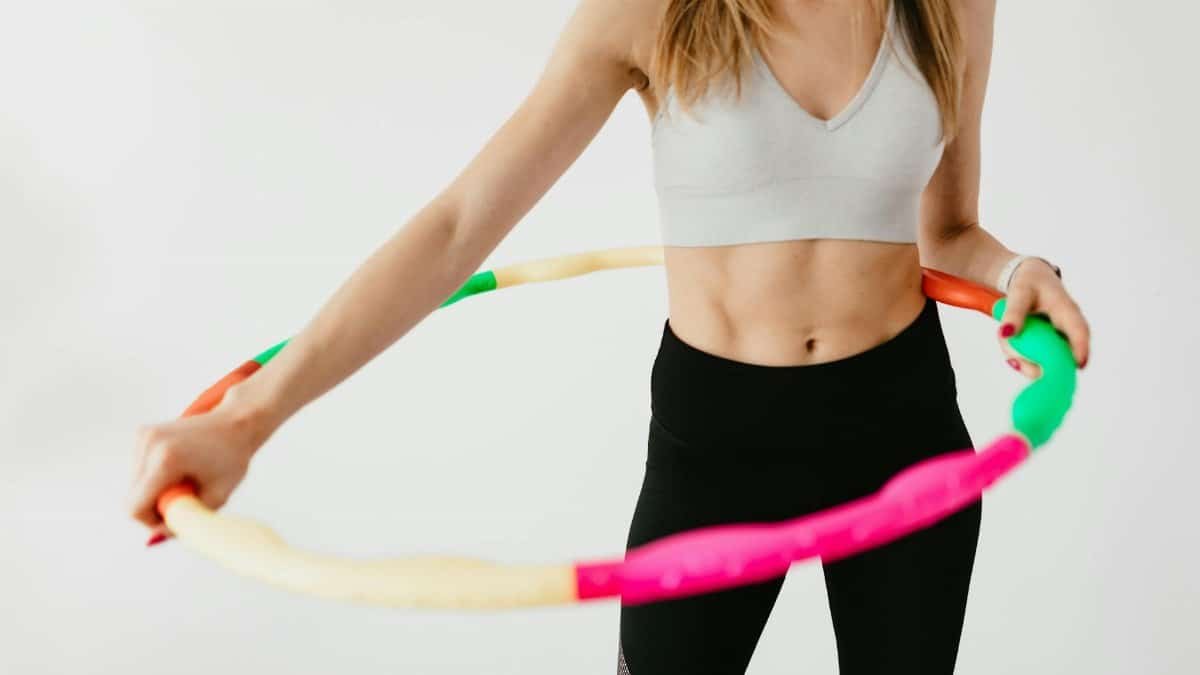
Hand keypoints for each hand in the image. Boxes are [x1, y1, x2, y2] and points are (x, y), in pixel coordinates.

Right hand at [129, 385, 277, 544]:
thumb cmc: (232, 459)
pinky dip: (155, 477)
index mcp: (167, 460)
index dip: (151, 521)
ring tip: (186, 479)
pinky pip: (139, 470)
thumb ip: (185, 521)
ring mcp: (144, 435)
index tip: (174, 517)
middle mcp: (150, 444)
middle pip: (132, 497)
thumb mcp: (216, 497)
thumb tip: (152, 540)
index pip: (135, 507)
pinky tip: (179, 468)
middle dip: (155, 506)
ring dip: (155, 490)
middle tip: (187, 497)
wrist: (237, 422)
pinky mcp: (143, 432)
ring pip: (134, 484)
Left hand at [997, 259, 1089, 378]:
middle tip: (1015, 362)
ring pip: (1047, 362)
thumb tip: (1006, 333)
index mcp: (1067, 310)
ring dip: (1021, 358)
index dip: (1082, 350)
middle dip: (1039, 365)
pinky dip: (1018, 354)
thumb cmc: (1030, 284)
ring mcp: (1060, 339)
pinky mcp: (1050, 347)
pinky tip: (1008, 339)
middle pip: (1064, 356)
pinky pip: (1036, 359)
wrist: (1031, 280)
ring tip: (1005, 337)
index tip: (1078, 365)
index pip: (1080, 332)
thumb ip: (1013, 313)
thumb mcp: (1019, 293)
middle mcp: (1069, 329)